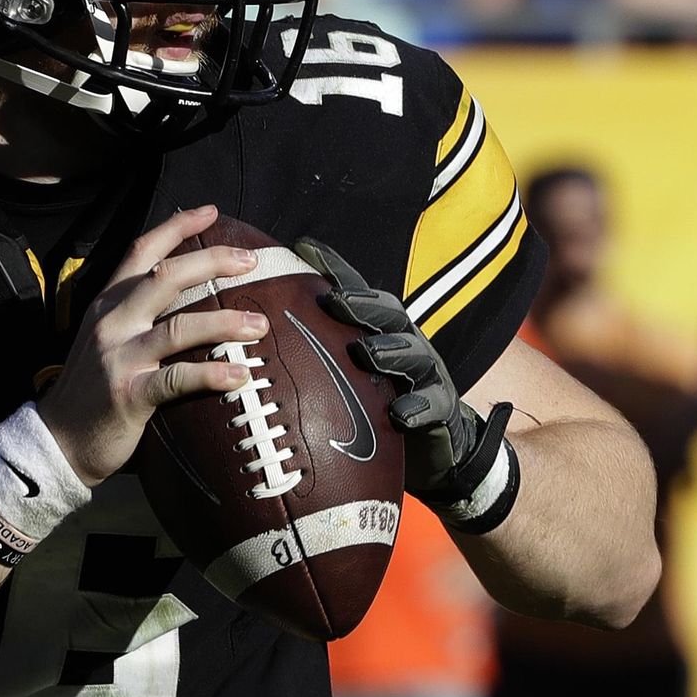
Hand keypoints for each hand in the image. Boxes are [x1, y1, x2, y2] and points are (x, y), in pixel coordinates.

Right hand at [35, 205, 266, 486]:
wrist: (56, 441)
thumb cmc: (91, 392)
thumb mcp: (103, 341)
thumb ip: (134, 317)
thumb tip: (189, 301)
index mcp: (106, 305)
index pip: (140, 252)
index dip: (176, 226)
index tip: (211, 211)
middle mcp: (112, 323)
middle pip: (165, 276)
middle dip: (212, 261)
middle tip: (251, 260)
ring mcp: (120, 358)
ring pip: (180, 327)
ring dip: (226, 322)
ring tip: (261, 324)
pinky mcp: (129, 395)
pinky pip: (178, 379)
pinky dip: (213, 374)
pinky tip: (241, 374)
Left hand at [291, 239, 512, 512]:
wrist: (432, 446)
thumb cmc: (376, 405)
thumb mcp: (344, 374)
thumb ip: (314, 350)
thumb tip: (255, 330)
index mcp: (380, 330)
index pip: (358, 293)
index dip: (336, 270)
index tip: (305, 249)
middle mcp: (405, 343)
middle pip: (388, 315)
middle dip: (363, 305)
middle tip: (336, 302)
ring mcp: (426, 373)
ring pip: (412, 355)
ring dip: (390, 351)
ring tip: (368, 353)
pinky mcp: (442, 407)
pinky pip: (432, 404)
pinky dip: (418, 407)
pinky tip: (400, 413)